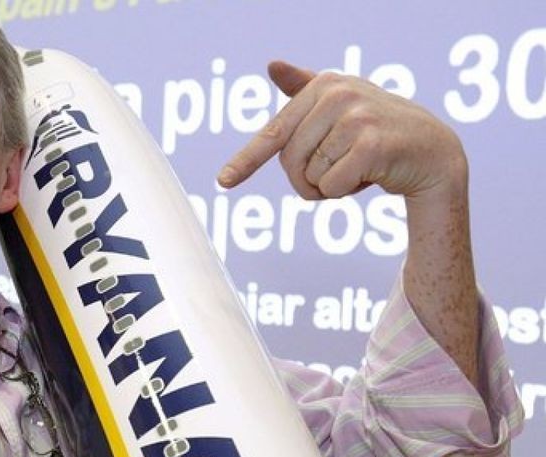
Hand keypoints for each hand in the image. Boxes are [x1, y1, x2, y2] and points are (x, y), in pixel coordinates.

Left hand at [218, 61, 465, 202]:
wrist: (433, 151)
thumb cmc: (378, 129)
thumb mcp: (340, 105)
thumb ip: (305, 87)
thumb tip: (271, 63)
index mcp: (323, 85)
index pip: (274, 132)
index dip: (246, 161)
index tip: (223, 182)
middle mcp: (337, 95)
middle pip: (289, 162)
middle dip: (308, 179)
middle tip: (339, 169)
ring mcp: (356, 117)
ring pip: (310, 177)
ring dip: (330, 185)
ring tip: (360, 166)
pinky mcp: (371, 144)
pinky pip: (331, 187)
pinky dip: (346, 192)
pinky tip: (371, 175)